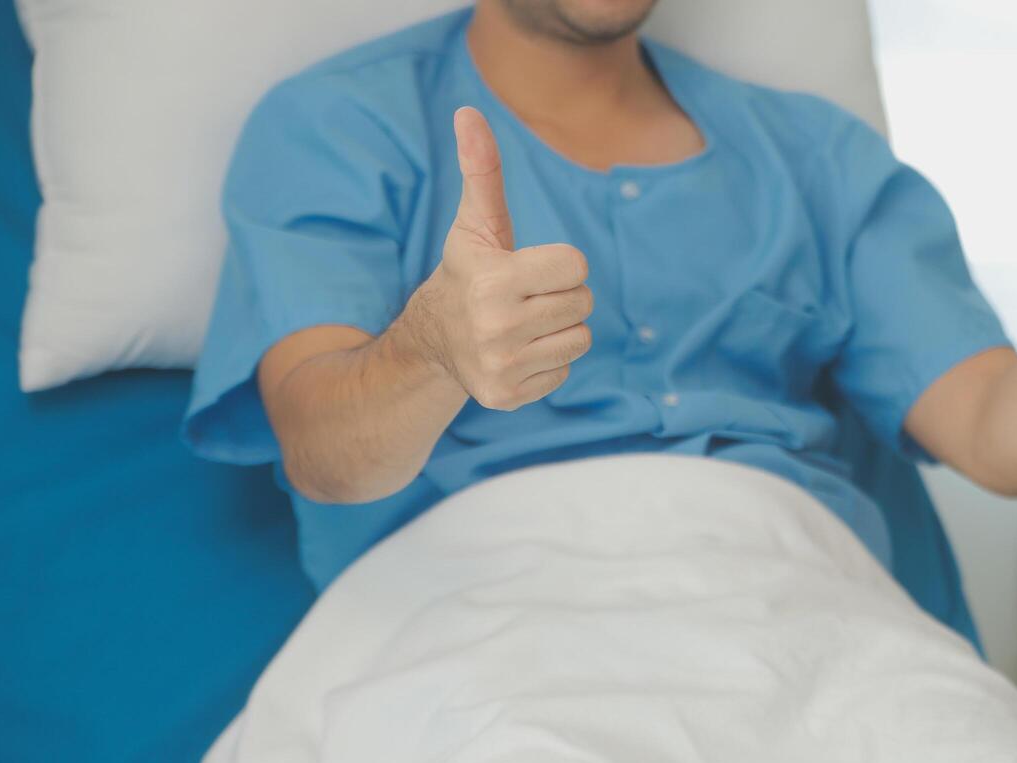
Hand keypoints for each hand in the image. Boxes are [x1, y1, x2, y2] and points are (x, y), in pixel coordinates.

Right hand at [405, 106, 591, 409]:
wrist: (433, 339)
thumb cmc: (467, 271)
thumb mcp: (474, 222)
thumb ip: (482, 170)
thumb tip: (468, 112)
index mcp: (494, 282)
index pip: (577, 267)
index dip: (560, 263)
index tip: (530, 268)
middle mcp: (496, 328)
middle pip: (583, 303)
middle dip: (561, 295)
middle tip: (525, 297)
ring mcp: (501, 367)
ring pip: (580, 338)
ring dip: (560, 328)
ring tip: (524, 323)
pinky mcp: (507, 396)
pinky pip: (565, 371)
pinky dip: (548, 360)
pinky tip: (519, 350)